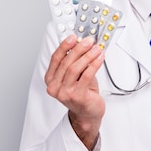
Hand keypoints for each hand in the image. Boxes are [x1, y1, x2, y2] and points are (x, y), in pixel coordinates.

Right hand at [45, 34, 105, 150]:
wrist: (88, 114)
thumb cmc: (82, 94)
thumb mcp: (75, 76)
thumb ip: (75, 61)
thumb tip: (81, 44)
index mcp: (50, 80)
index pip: (55, 59)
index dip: (64, 46)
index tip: (73, 37)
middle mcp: (54, 87)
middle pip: (66, 62)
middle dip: (78, 49)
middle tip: (88, 41)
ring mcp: (65, 93)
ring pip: (75, 68)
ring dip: (87, 55)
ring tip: (96, 48)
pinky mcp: (77, 96)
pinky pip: (86, 75)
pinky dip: (94, 64)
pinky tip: (100, 58)